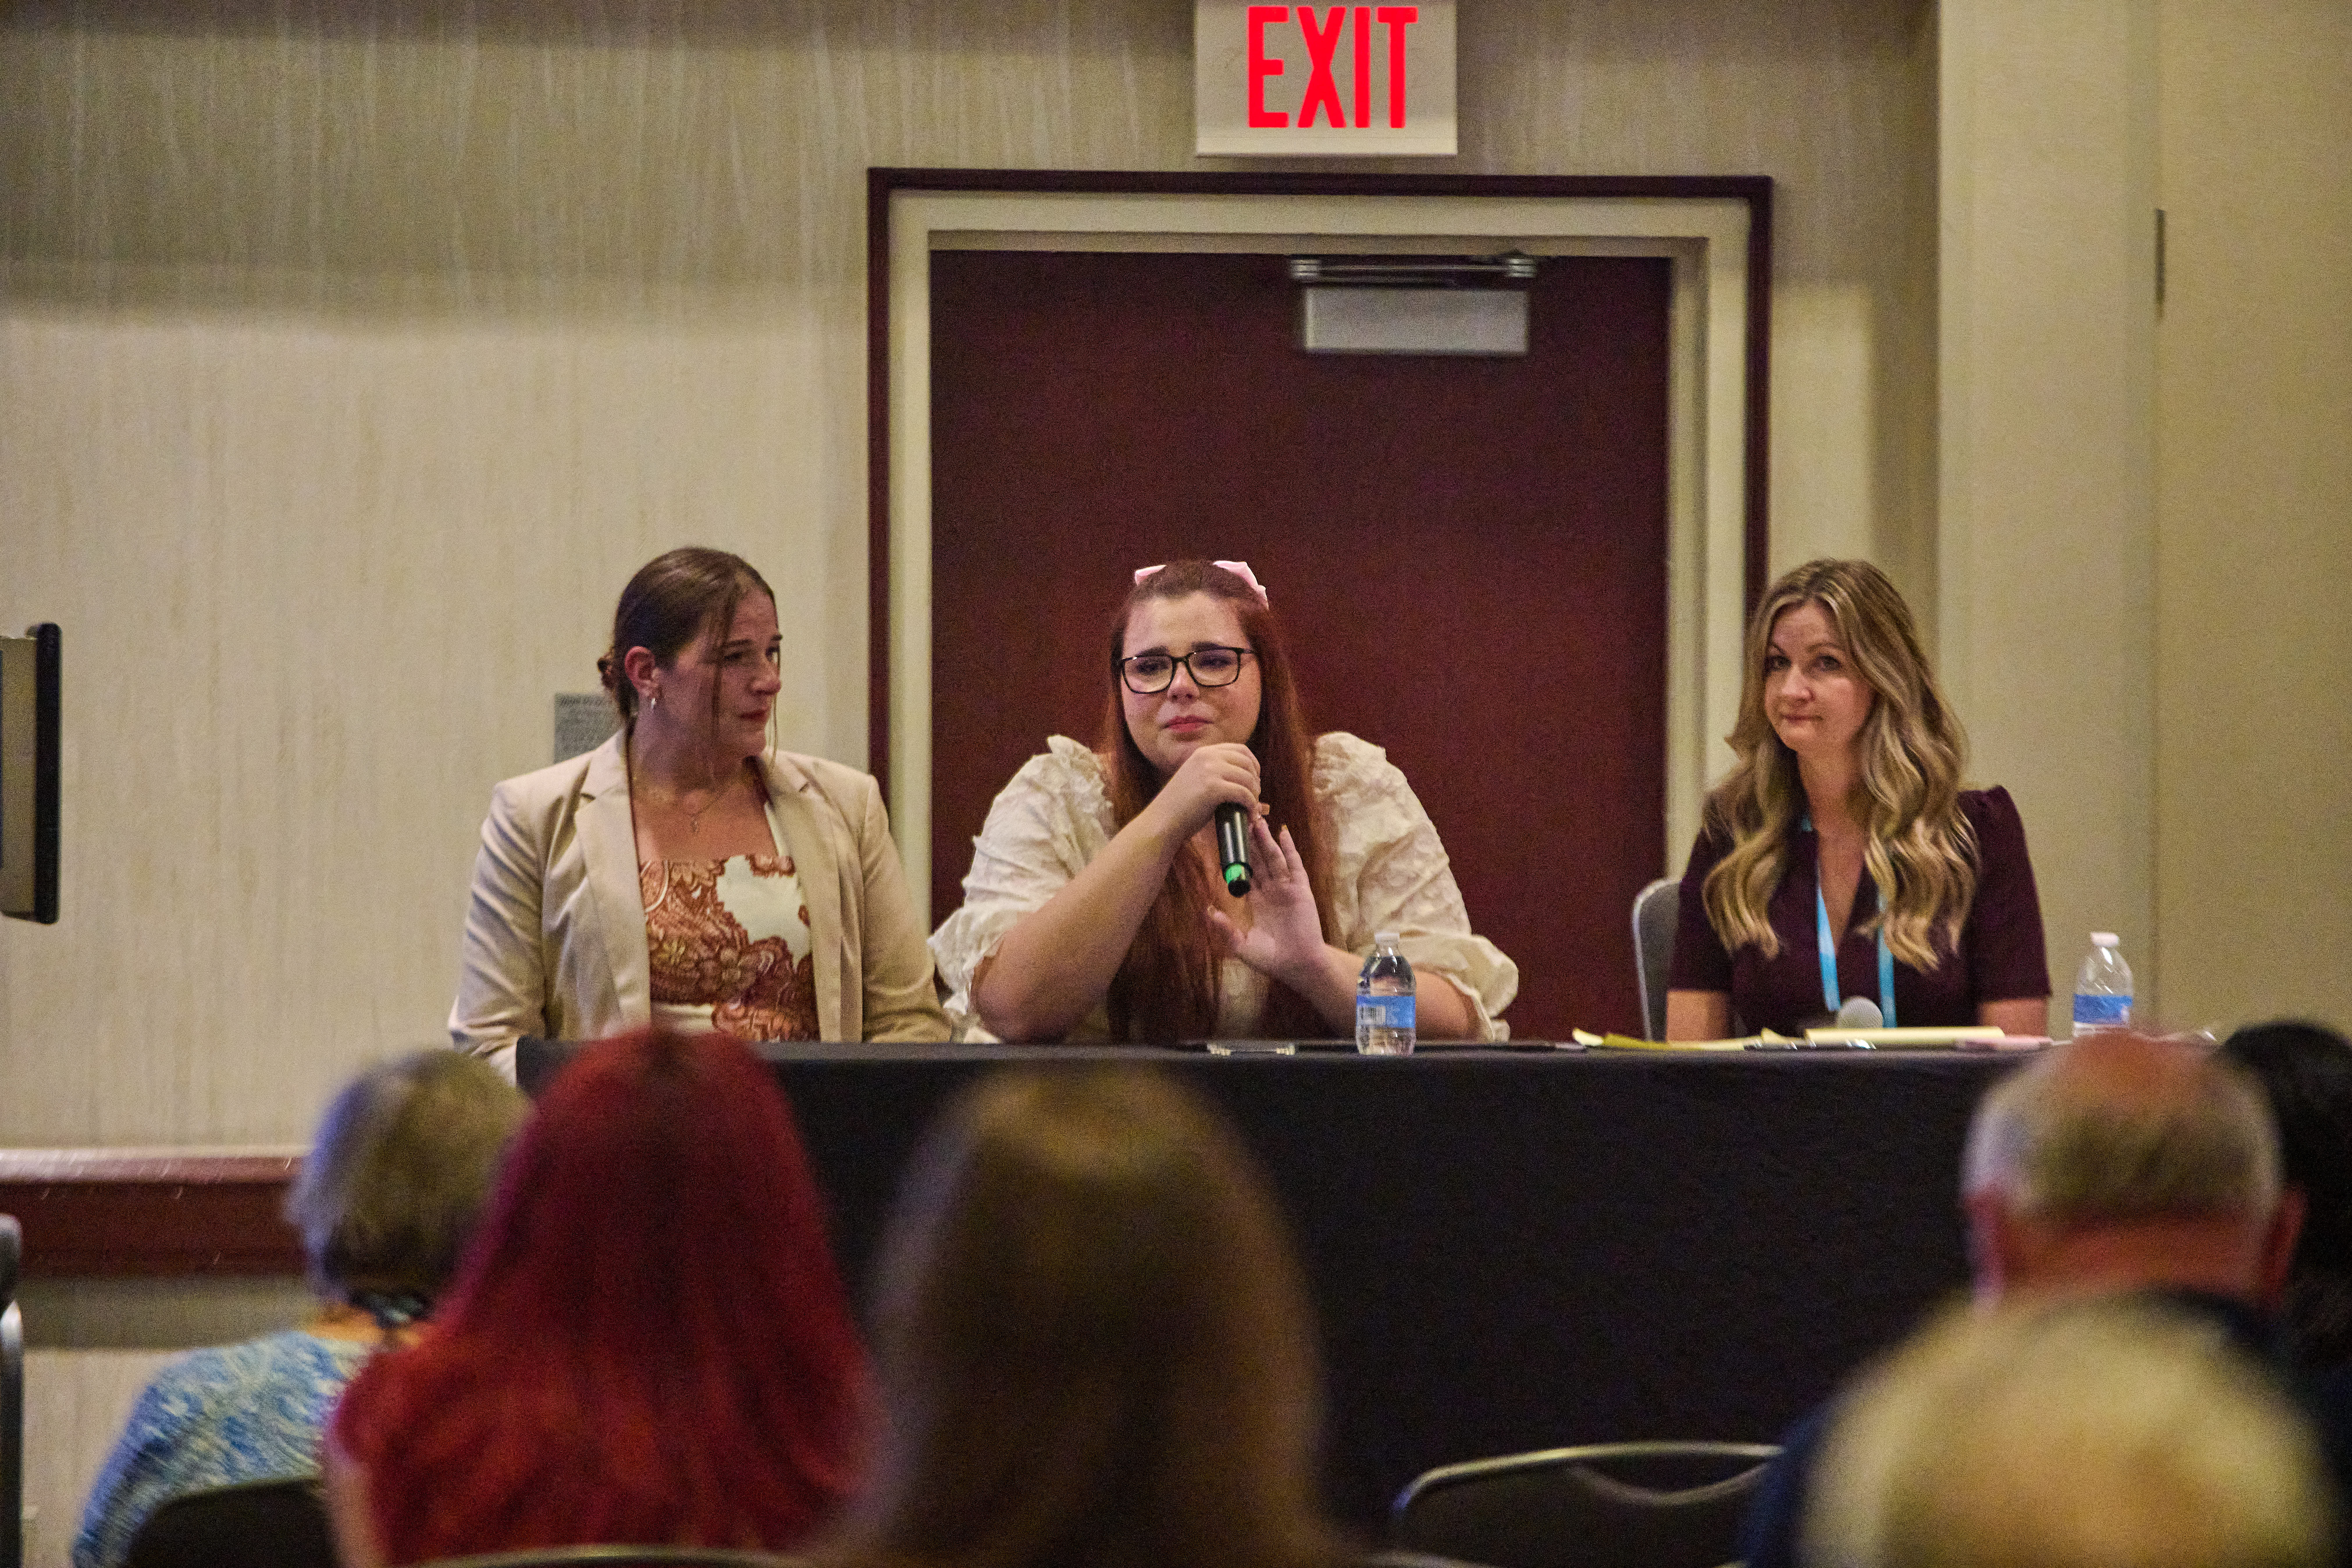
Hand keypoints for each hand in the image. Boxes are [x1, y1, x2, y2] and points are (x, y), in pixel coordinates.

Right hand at [1140, 742, 1261, 843]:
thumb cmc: (1180, 807)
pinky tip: (1249, 814)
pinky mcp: (1213, 788)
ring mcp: (1210, 770)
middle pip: (1247, 762)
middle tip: (1255, 797)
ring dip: (1255, 794)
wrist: (1162, 821)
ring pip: (1248, 778)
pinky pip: (1243, 794)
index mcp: (1203, 752)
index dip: (1253, 764)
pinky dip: (1250, 805)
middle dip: (1256, 780)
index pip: (1240, 749)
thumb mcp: (1197, 779)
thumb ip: (1216, 773)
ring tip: (1252, 808)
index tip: (1254, 779)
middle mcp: (1207, 756)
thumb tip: (1245, 779)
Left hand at [1208, 816, 1326, 985]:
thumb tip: (1208, 911)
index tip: (1227, 840)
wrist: (1297, 966)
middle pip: (1259, 860)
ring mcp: (1287, 888)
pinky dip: (1289, 848)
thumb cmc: (1271, 959)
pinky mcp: (1301, 889)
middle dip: (1250, 841)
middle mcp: (1271, 891)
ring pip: (1274, 858)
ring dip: (1266, 839)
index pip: (1245, 873)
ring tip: (1257, 819)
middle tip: (1241, 819)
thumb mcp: (1241, 945)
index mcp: (1257, 901)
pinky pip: (1294, 865)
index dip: (1237, 857)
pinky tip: (1283, 832)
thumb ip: (1226, 928)